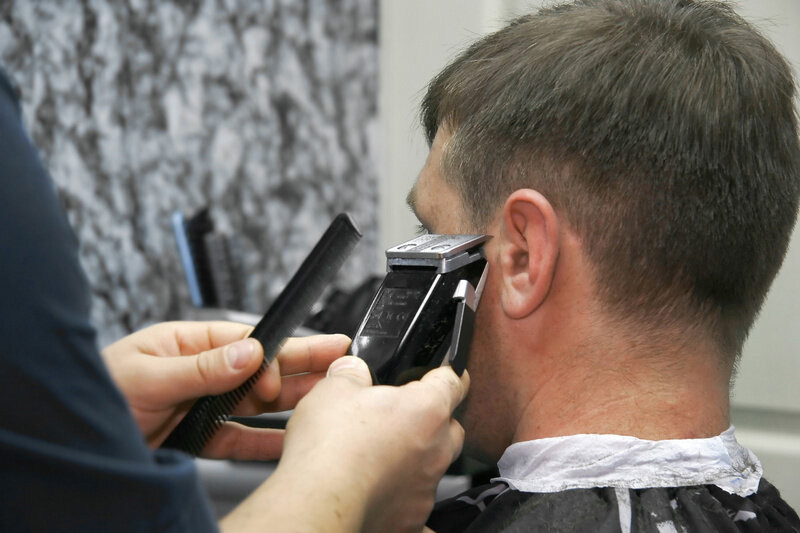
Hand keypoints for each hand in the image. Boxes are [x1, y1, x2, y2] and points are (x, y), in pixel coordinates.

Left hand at [101, 321, 349, 459]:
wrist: (75, 440)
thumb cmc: (96, 392)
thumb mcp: (146, 376)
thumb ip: (201, 368)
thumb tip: (249, 352)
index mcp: (190, 344)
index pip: (246, 342)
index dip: (272, 355)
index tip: (278, 376)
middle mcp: (204, 372)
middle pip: (264, 367)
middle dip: (303, 362)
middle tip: (341, 356)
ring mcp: (205, 406)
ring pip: (260, 403)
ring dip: (294, 401)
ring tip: (328, 397)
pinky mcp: (200, 438)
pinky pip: (241, 439)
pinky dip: (265, 443)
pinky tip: (290, 442)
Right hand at [221, 356, 468, 532]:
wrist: (319, 502)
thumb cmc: (330, 448)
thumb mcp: (333, 388)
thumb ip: (351, 372)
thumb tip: (352, 369)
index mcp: (426, 409)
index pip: (453, 382)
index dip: (448, 373)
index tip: (448, 372)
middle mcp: (435, 449)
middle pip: (449, 428)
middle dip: (433, 420)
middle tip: (404, 415)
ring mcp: (425, 488)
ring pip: (433, 466)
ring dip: (415, 457)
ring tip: (381, 454)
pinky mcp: (411, 520)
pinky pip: (414, 502)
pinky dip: (401, 495)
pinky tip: (380, 490)